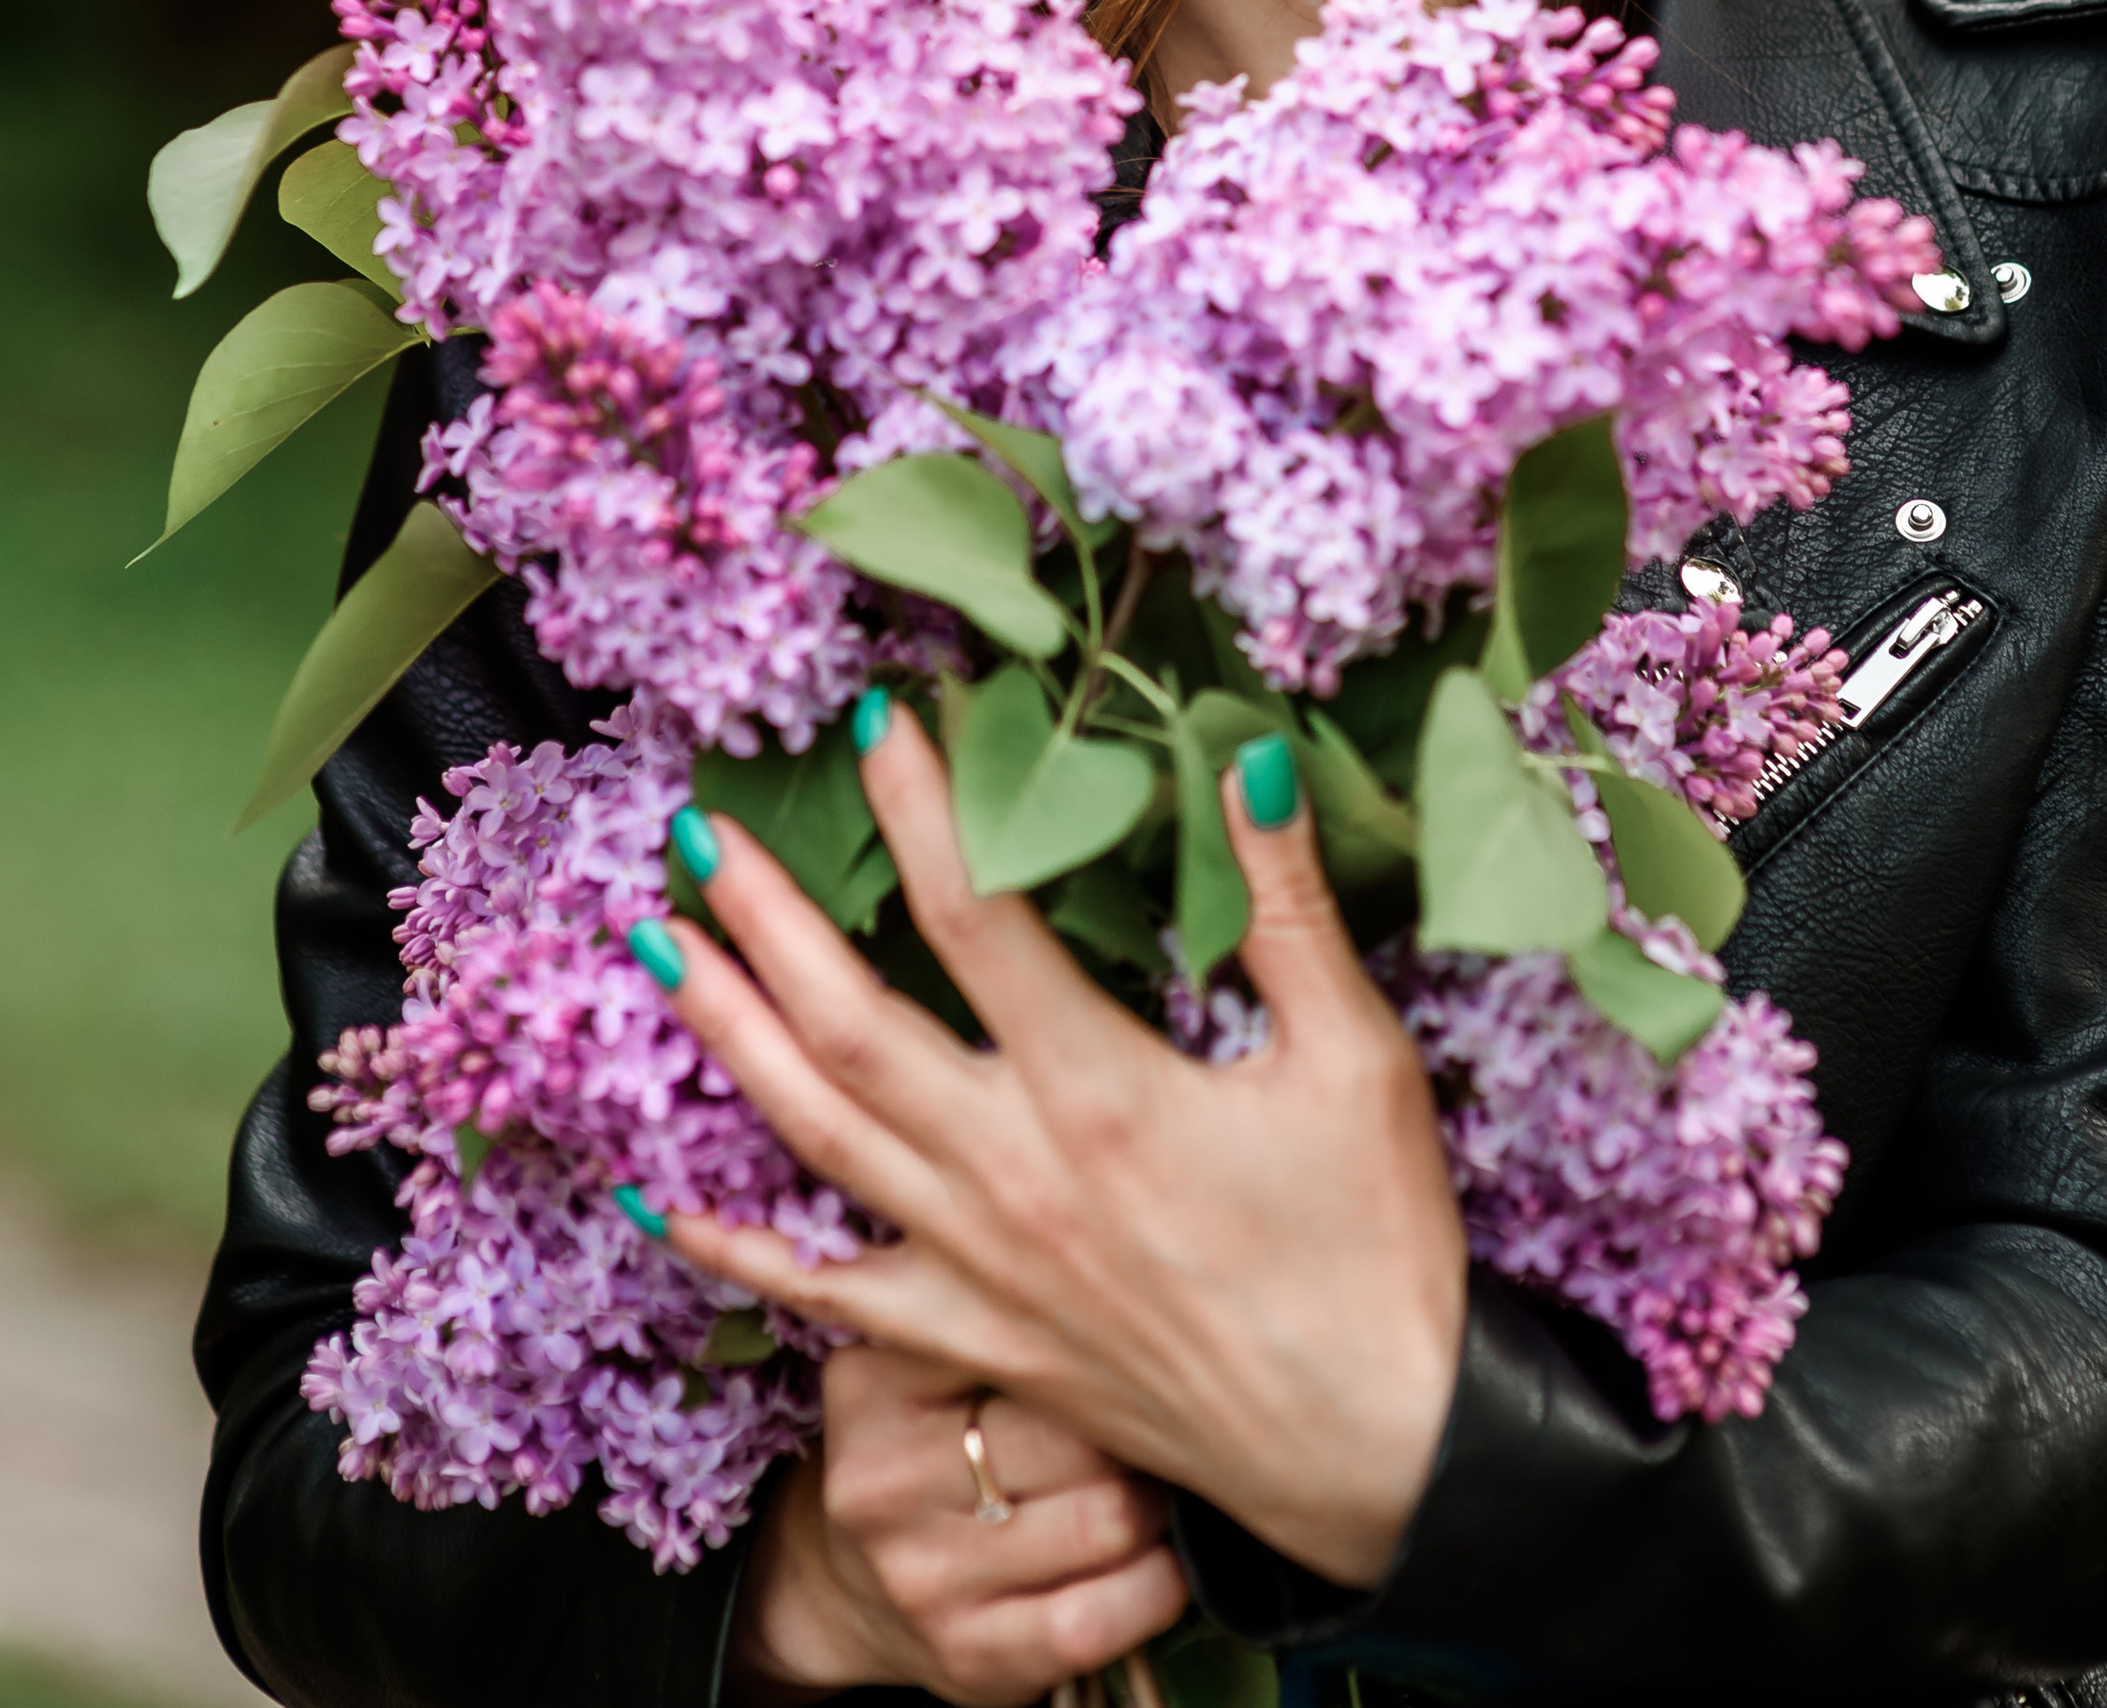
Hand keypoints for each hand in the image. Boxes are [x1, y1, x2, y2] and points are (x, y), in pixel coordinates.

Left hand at [658, 712, 1468, 1592]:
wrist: (1382, 1455)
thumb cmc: (1378, 1249)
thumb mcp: (1358, 1055)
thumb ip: (1285, 901)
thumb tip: (1241, 753)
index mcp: (1101, 1091)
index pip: (973, 914)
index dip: (920, 807)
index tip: (877, 718)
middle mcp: (1014, 1174)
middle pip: (850, 1024)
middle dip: (764, 918)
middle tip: (695, 830)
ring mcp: (981, 1269)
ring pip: (818, 1136)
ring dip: (728, 1036)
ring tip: (659, 949)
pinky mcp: (980, 1344)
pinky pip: (830, 1298)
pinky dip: (737, 1250)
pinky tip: (658, 1202)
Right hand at [725, 1343, 1182, 1703]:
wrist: (841, 1584)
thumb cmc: (919, 1443)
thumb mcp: (919, 1358)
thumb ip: (996, 1306)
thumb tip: (1135, 1276)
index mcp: (872, 1384)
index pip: (1027, 1336)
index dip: (1102, 1339)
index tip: (1135, 1334)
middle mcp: (886, 1484)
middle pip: (1081, 1431)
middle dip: (1138, 1428)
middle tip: (1154, 1418)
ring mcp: (925, 1580)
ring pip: (1109, 1517)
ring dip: (1157, 1503)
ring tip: (1152, 1483)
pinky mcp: (972, 1658)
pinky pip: (1102, 1618)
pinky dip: (1157, 1585)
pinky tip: (1158, 1563)